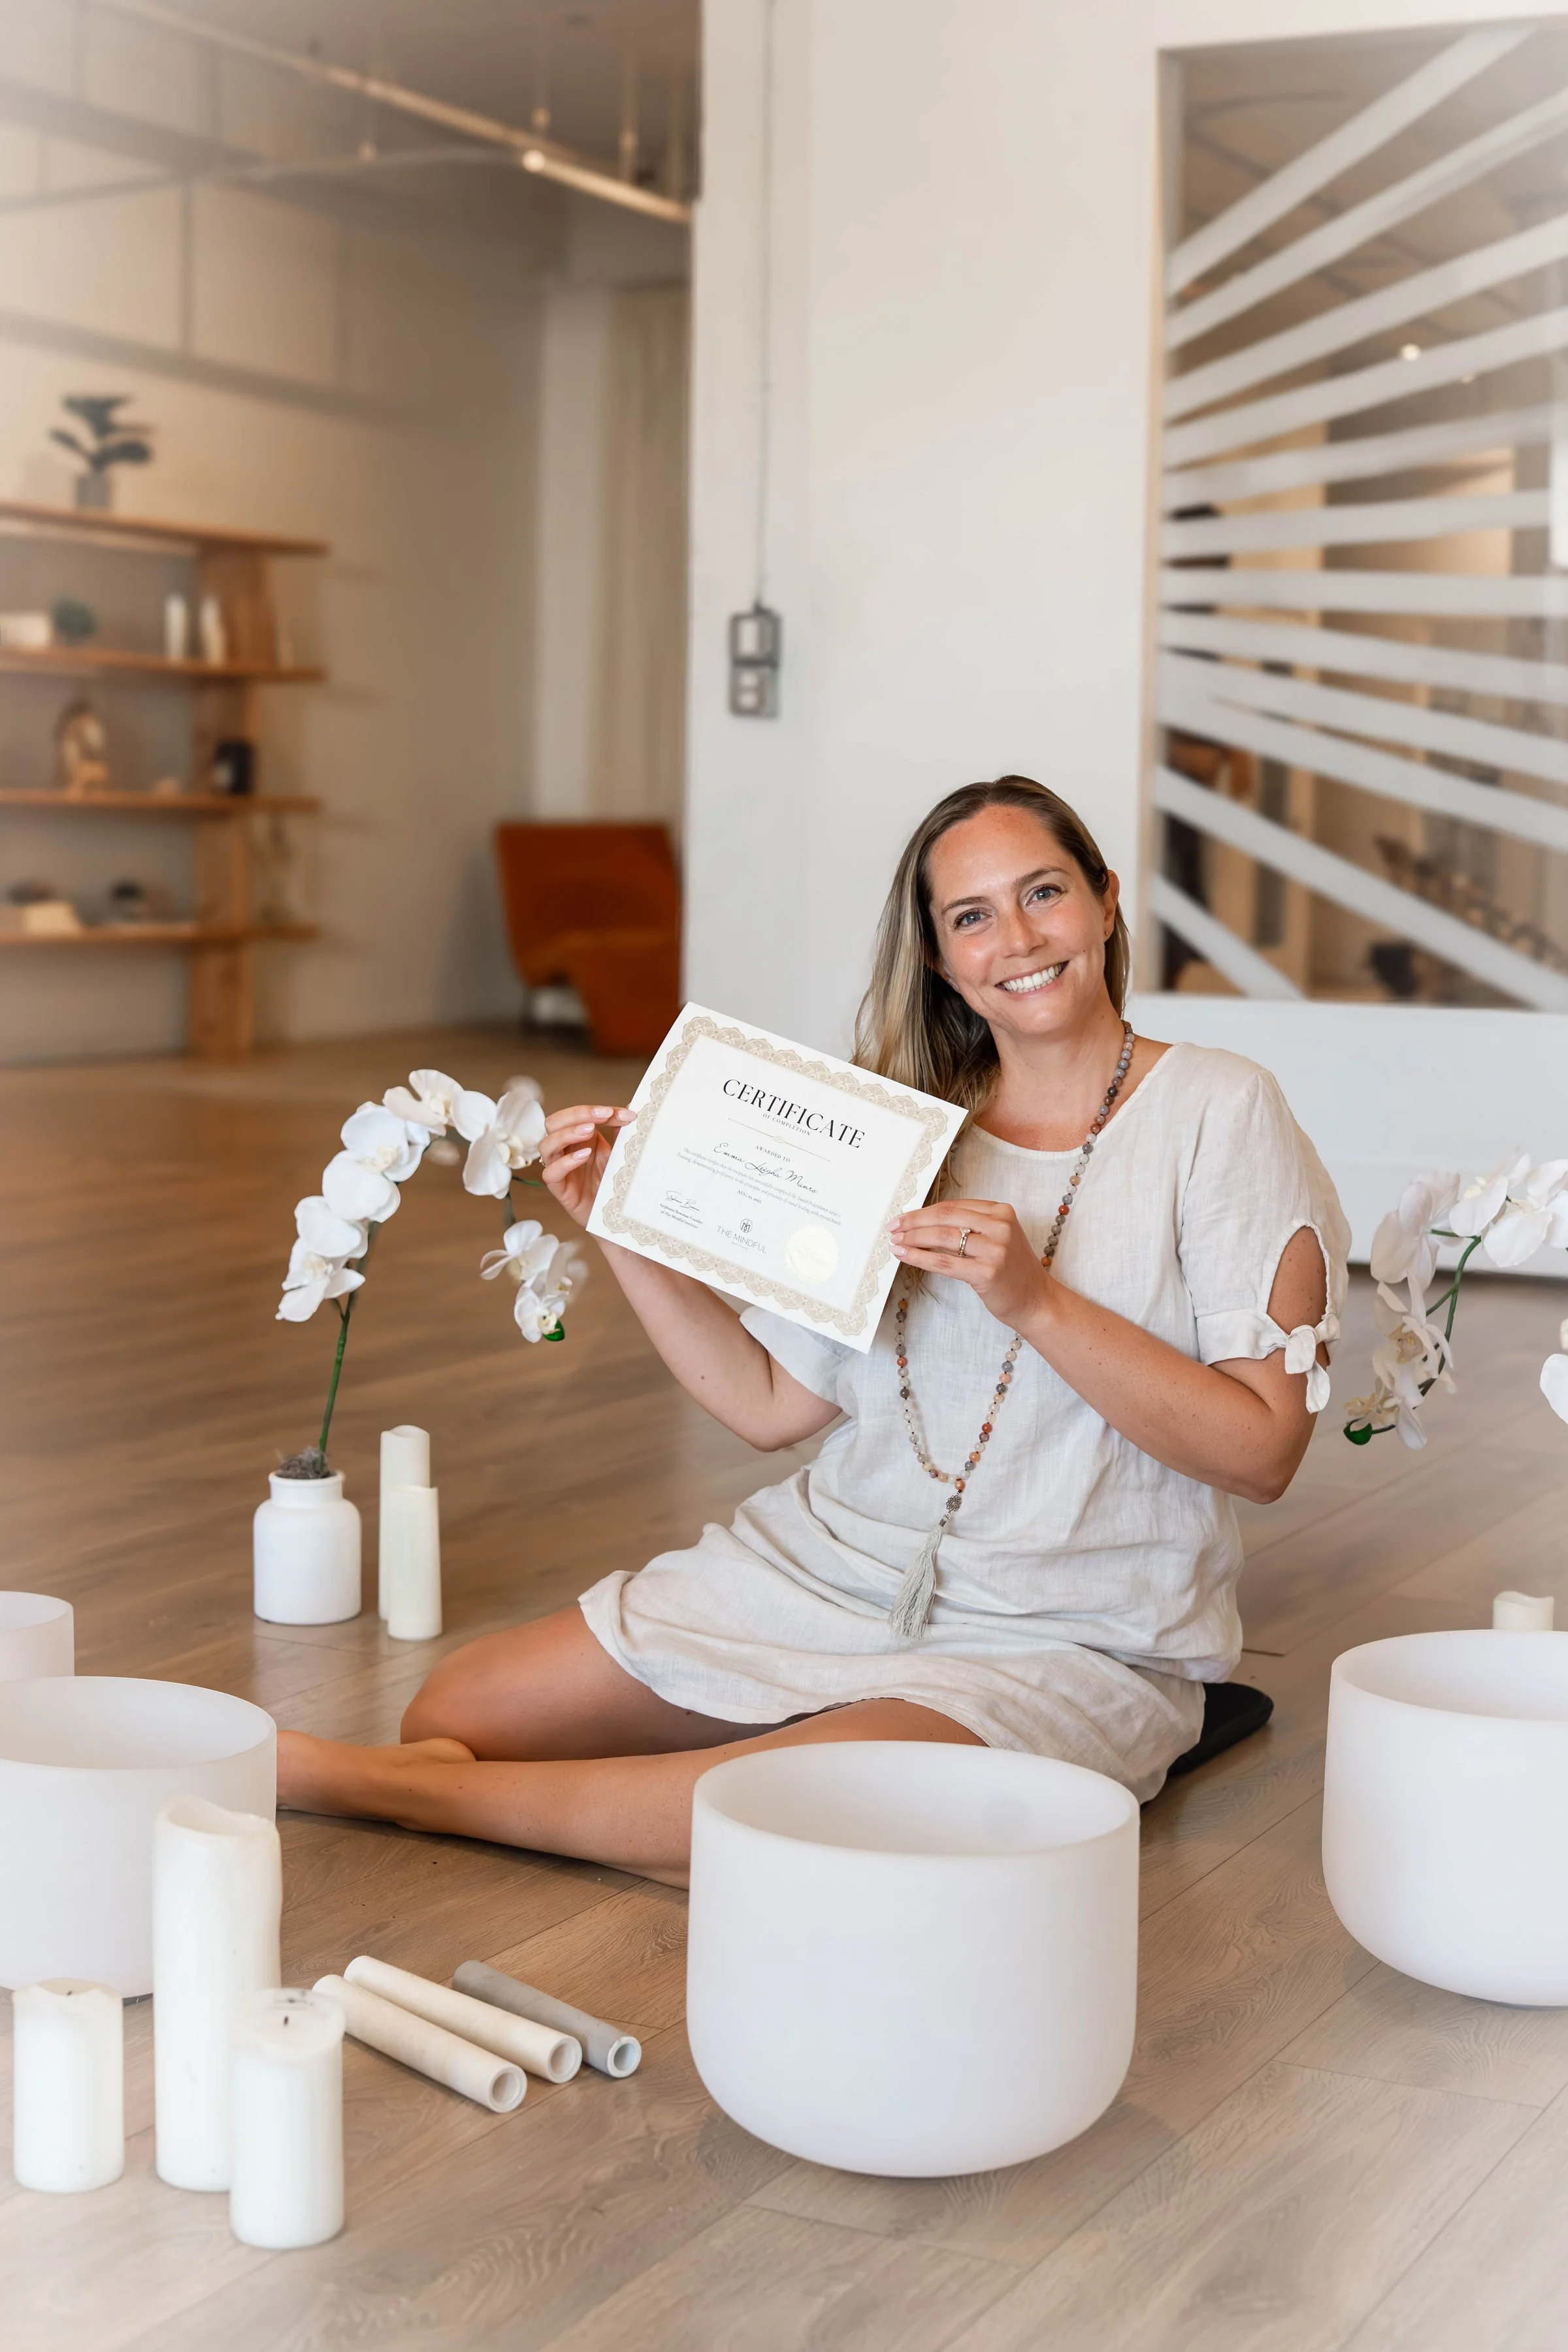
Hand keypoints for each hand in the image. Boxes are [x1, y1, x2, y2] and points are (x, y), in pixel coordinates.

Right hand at [539, 1103, 634, 1227]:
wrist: (614, 1215)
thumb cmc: (613, 1182)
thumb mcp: (619, 1154)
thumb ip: (621, 1134)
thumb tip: (630, 1109)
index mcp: (579, 1137)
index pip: (577, 1114)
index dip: (596, 1110)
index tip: (622, 1113)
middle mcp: (565, 1149)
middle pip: (553, 1122)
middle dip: (577, 1114)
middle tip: (602, 1115)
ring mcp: (559, 1168)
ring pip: (546, 1144)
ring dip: (567, 1134)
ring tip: (590, 1132)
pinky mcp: (558, 1188)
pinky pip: (550, 1173)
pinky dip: (565, 1162)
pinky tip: (584, 1156)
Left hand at [888, 1197, 1051, 1330]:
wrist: (1035, 1300)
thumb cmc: (1011, 1270)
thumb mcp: (996, 1238)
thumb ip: (969, 1227)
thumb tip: (922, 1224)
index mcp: (1001, 1211)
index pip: (953, 1206)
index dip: (923, 1211)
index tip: (903, 1218)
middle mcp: (1000, 1226)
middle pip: (945, 1217)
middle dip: (913, 1222)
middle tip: (892, 1228)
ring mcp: (996, 1249)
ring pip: (942, 1238)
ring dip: (913, 1239)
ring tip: (895, 1243)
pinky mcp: (987, 1272)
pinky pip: (944, 1262)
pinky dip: (920, 1258)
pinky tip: (905, 1256)